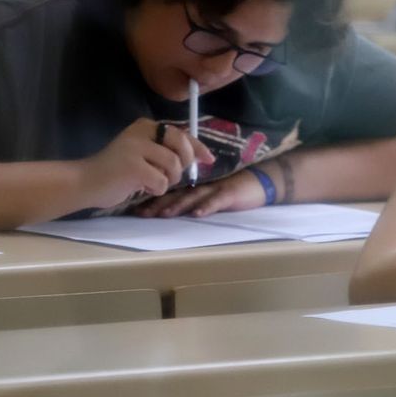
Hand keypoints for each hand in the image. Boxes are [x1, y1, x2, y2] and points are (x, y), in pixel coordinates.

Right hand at [79, 118, 213, 211]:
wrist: (85, 182)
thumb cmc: (116, 172)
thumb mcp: (143, 154)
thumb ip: (166, 151)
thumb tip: (199, 155)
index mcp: (145, 126)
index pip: (181, 133)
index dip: (198, 147)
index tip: (209, 159)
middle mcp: (142, 131)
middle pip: (182, 147)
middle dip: (184, 164)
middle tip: (171, 175)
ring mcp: (136, 147)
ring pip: (174, 166)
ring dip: (168, 180)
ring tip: (151, 182)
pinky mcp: (134, 166)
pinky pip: (162, 181)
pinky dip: (156, 189)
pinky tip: (140, 187)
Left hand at [131, 169, 266, 218]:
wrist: (261, 182)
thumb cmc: (234, 189)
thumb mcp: (210, 193)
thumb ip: (193, 198)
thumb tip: (168, 210)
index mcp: (194, 186)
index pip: (169, 191)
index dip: (152, 198)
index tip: (134, 208)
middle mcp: (200, 186)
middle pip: (175, 194)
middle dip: (157, 204)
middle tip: (139, 213)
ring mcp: (215, 189)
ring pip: (192, 197)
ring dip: (177, 205)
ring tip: (163, 214)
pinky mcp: (230, 194)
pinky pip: (217, 201)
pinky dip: (207, 207)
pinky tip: (197, 214)